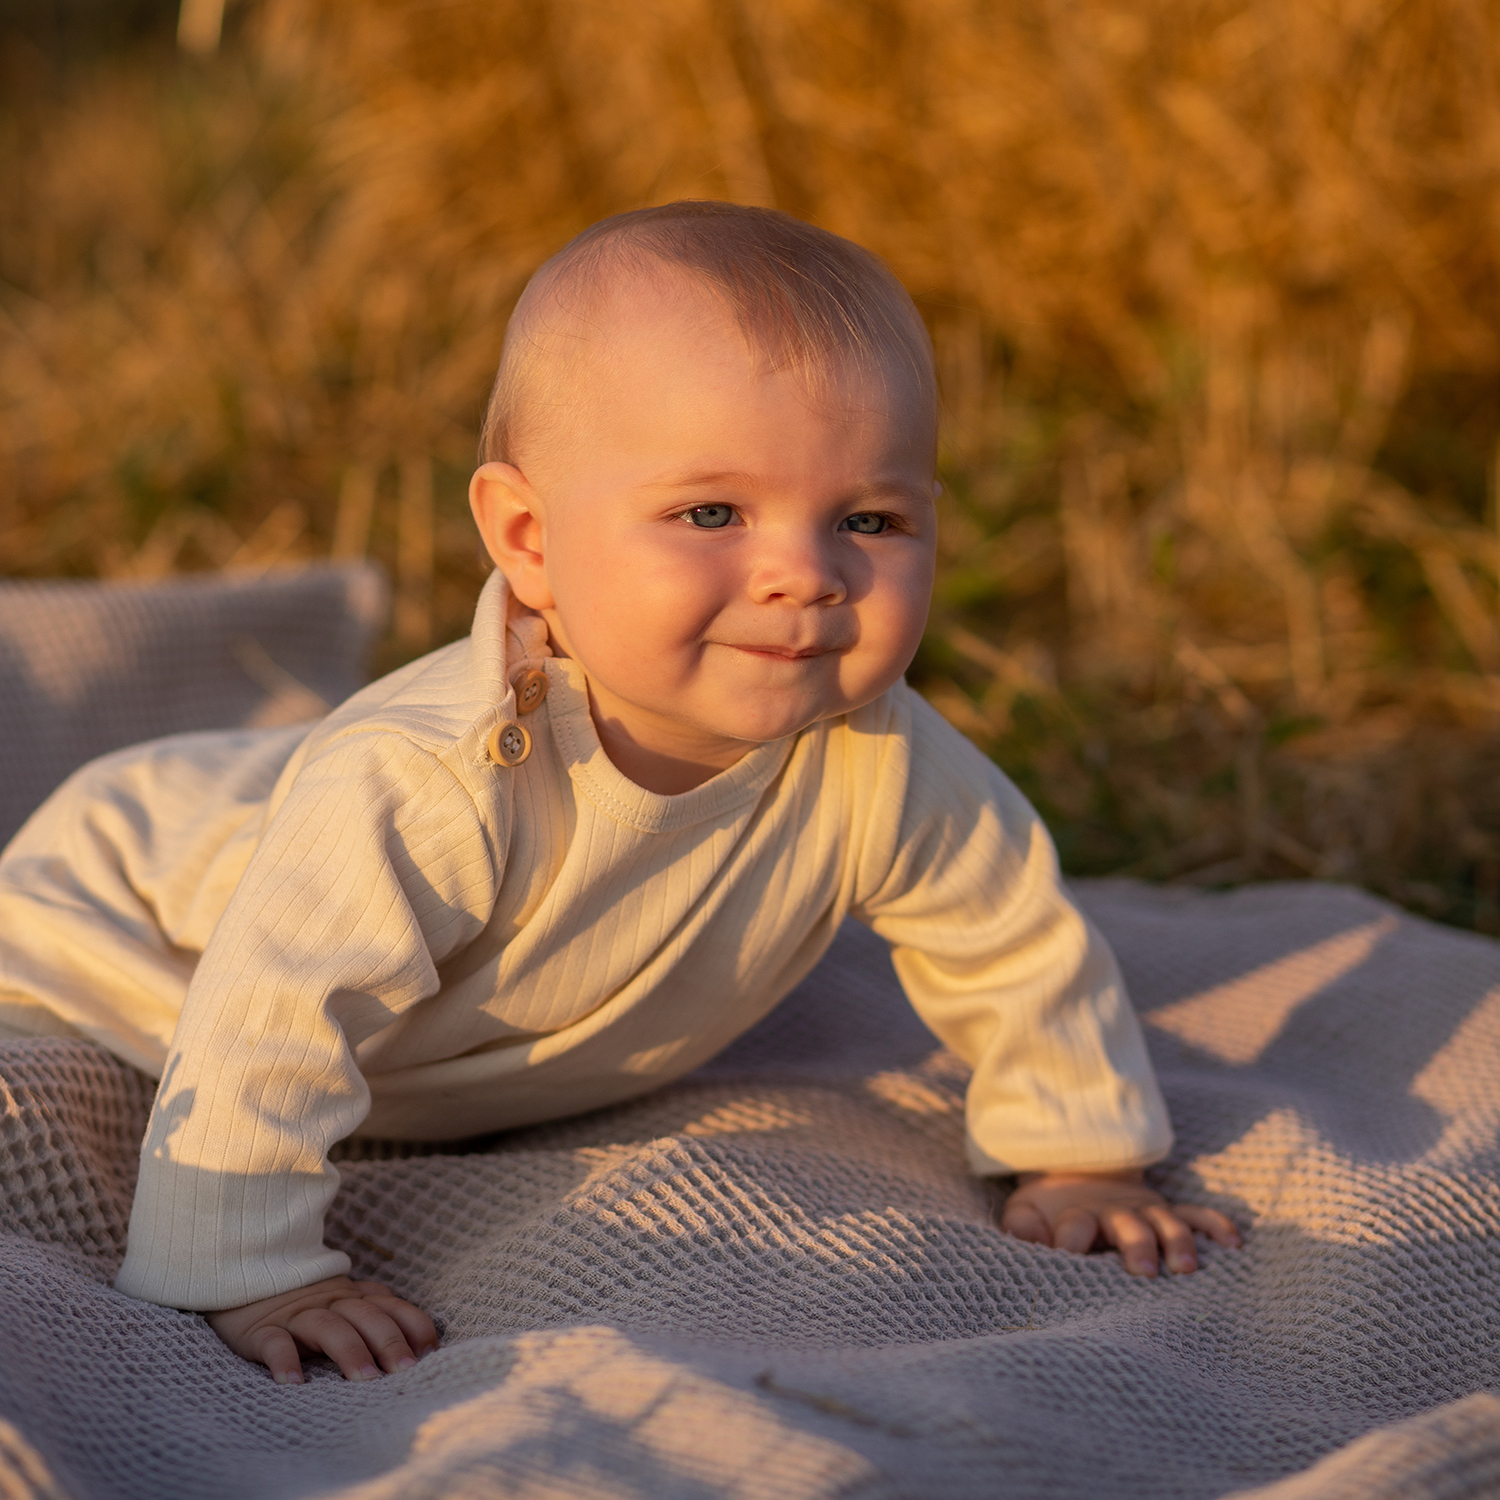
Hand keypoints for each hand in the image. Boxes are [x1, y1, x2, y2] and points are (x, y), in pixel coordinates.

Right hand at [206, 1275, 438, 1384]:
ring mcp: (297, 1315)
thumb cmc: (310, 1304)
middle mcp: (331, 1302)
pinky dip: (285, 1361)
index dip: (414, 1326)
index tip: (430, 1352)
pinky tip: (294, 1383)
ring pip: (327, 1327)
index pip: (392, 1306)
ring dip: (349, 1351)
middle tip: (404, 1372)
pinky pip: (274, 1343)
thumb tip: (424, 1344)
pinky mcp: (262, 1330)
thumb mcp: (348, 1303)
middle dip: (388, 1342)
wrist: (249, 1280)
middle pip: (365, 1316)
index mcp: (356, 1297)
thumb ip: (380, 1315)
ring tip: (364, 1381)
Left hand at [999, 1169, 1240, 1276]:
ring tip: (1187, 1268)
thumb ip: (1021, 1226)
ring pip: (1167, 1222)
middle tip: (1144, 1271)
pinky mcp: (1167, 1212)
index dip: (1070, 1242)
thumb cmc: (1051, 1209)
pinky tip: (1234, 1243)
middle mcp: (1116, 1212)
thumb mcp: (1026, 1212)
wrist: (1079, 1174)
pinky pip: (1197, 1214)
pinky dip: (1215, 1225)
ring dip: (1178, 1242)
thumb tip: (1028, 1240)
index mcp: (1078, 1214)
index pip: (1075, 1227)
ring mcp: (1146, 1211)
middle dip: (1136, 1246)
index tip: (1066, 1257)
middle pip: (1128, 1225)